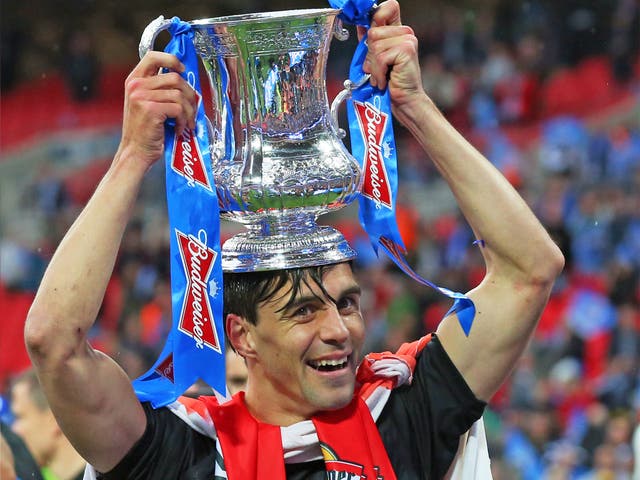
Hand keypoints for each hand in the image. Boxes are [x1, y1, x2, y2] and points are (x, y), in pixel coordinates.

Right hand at [118, 51, 197, 170]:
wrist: (136, 152)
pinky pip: (179, 109)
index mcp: (134, 80)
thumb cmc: (146, 130)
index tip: (183, 70)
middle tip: (193, 110)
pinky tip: (179, 130)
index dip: (172, 59)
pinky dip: (184, 121)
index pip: (153, 56)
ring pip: (179, 94)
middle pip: (175, 77)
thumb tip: (186, 80)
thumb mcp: (147, 103)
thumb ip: (159, 89)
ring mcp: (142, 97)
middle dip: (190, 94)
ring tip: (187, 123)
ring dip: (189, 111)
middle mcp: (136, 85)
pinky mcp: (151, 110)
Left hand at [359, 0, 424, 114]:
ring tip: (380, 77)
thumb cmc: (391, 82)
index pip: (387, 8)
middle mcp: (405, 32)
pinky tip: (384, 81)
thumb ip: (370, 40)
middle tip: (375, 70)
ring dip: (373, 66)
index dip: (374, 18)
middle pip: (373, 32)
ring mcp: (407, 40)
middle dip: (369, 55)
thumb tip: (359, 24)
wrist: (404, 101)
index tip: (368, 37)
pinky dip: (378, 72)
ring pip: (375, 45)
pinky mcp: (406, 50)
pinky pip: (380, 57)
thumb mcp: (376, 58)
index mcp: (399, 31)